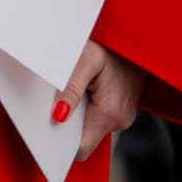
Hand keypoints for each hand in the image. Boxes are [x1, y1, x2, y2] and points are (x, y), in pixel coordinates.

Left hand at [54, 38, 141, 163]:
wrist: (135, 32)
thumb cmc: (111, 42)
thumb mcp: (85, 60)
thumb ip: (71, 89)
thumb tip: (58, 116)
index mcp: (111, 113)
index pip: (80, 148)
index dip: (61, 143)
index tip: (46, 131)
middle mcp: (120, 120)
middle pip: (84, 138)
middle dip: (67, 126)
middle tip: (55, 103)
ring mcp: (123, 116)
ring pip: (90, 127)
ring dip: (77, 114)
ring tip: (73, 91)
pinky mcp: (122, 109)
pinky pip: (98, 117)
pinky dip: (87, 107)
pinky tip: (84, 90)